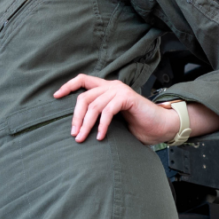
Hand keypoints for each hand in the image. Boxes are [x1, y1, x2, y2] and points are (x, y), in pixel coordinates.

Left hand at [53, 74, 179, 144]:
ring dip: (86, 124)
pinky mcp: (127, 97)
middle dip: (76, 116)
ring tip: (82, 138)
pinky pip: (108, 111)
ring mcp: (119, 90)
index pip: (82, 80)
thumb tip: (76, 125)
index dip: (68, 86)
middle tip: (73, 134)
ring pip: (94, 105)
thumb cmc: (137, 125)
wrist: (162, 127)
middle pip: (84, 97)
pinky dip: (102, 125)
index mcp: (105, 88)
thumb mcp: (112, 119)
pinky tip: (101, 137)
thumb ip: (97, 115)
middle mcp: (111, 85)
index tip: (55, 96)